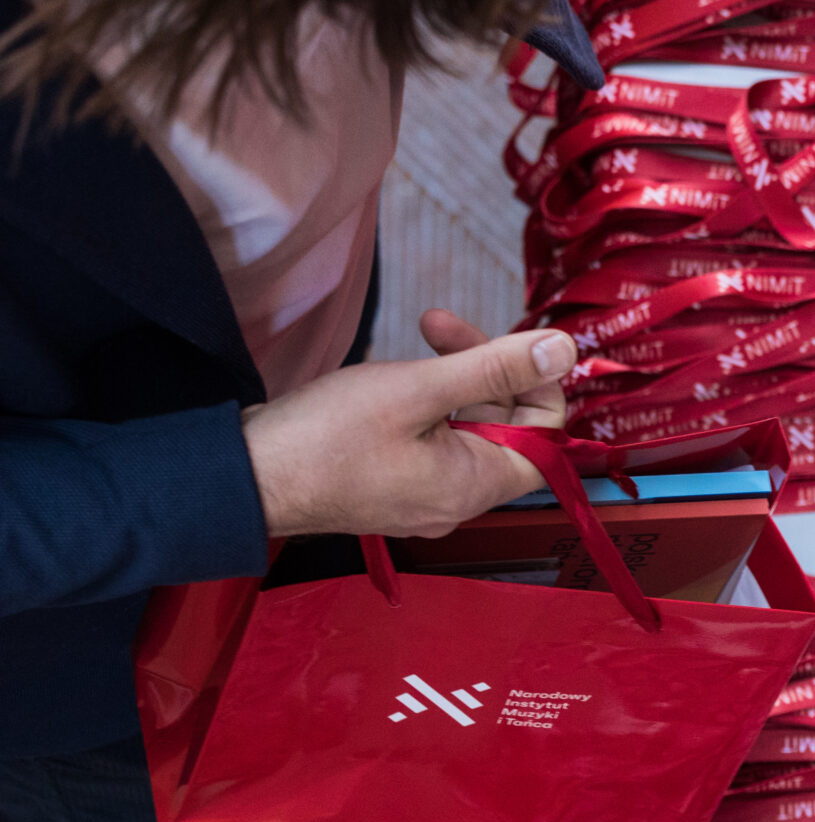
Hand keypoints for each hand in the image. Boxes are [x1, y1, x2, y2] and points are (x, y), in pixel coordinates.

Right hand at [240, 312, 573, 538]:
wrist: (241, 476)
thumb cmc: (324, 437)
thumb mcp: (417, 389)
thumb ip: (495, 368)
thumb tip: (565, 349)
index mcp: (475, 485)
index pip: (545, 439)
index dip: (539, 386)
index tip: (510, 342)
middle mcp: (456, 498)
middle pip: (504, 425)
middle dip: (485, 367)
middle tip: (438, 323)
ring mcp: (423, 493)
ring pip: (465, 425)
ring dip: (452, 375)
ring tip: (418, 334)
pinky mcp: (392, 481)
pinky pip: (432, 437)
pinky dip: (426, 399)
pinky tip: (394, 374)